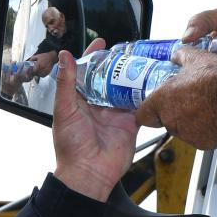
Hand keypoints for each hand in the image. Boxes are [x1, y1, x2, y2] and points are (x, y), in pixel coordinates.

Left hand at [49, 50, 137, 199]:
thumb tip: (64, 56)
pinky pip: (140, 106)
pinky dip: (146, 96)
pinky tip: (152, 83)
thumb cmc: (71, 146)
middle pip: (110, 78)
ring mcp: (115, 114)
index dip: (94, 57)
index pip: (87, 72)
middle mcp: (98, 105)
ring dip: (133, 77)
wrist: (89, 173)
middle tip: (128, 50)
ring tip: (142, 61)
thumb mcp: (64, 110)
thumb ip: (66, 83)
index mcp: (80, 100)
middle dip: (118, 64)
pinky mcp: (130, 124)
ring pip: (126, 89)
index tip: (101, 43)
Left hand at [139, 48, 216, 149]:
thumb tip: (176, 55)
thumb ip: (181, 57)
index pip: (142, 117)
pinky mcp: (203, 143)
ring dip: (190, 123)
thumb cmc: (216, 75)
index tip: (150, 113)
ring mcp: (187, 134)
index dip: (147, 114)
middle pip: (166, 123)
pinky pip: (200, 139)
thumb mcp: (195, 58)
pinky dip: (206, 132)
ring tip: (204, 109)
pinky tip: (214, 118)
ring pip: (183, 132)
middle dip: (175, 115)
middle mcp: (171, 120)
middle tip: (189, 104)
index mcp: (162, 100)